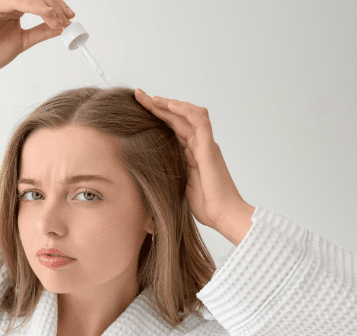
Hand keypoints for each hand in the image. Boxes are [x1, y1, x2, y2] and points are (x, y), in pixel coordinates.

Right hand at [0, 0, 74, 76]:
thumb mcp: (23, 41)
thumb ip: (41, 32)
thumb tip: (61, 27)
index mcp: (15, 8)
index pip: (41, 0)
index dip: (58, 6)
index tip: (70, 18)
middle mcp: (9, 2)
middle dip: (57, 5)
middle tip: (67, 19)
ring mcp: (0, 1)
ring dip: (49, 6)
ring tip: (59, 20)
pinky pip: (18, 1)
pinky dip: (36, 6)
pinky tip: (48, 14)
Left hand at [134, 89, 252, 235]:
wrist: (223, 215)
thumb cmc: (205, 206)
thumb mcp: (177, 186)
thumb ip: (168, 174)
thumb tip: (144, 174)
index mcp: (190, 153)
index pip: (172, 128)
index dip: (156, 116)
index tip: (137, 108)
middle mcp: (199, 145)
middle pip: (177, 117)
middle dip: (157, 105)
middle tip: (138, 95)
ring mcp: (205, 144)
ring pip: (188, 114)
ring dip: (170, 103)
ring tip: (152, 98)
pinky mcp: (209, 147)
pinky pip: (199, 121)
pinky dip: (185, 110)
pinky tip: (170, 105)